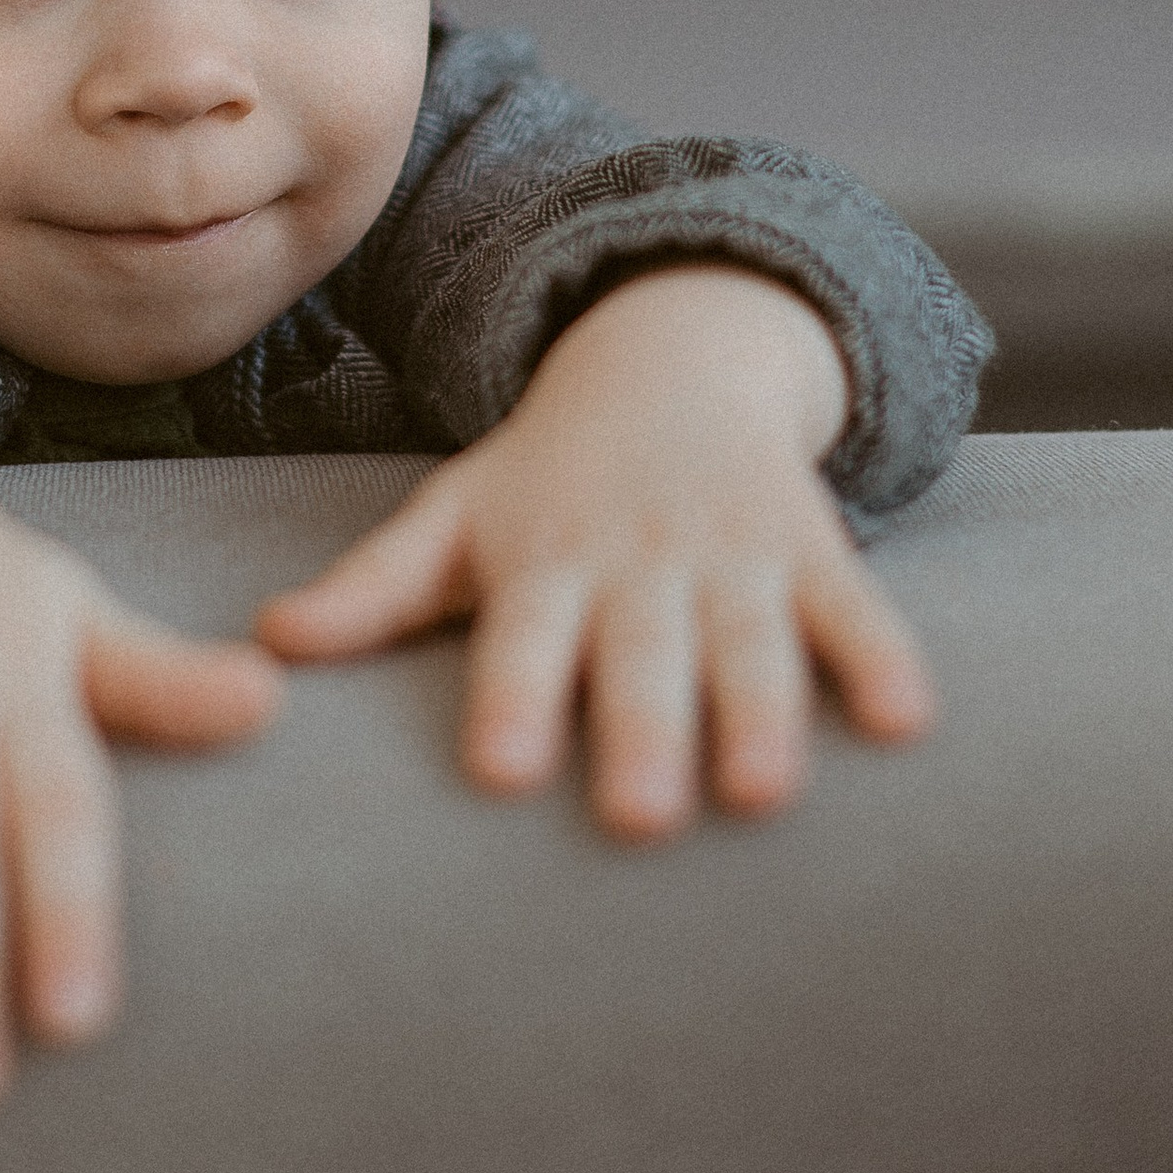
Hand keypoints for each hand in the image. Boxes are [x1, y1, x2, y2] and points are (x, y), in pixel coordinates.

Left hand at [255, 267, 933, 834]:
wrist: (672, 357)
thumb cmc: (547, 477)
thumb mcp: (456, 518)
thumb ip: (373, 588)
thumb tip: (264, 643)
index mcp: (544, 561)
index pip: (521, 636)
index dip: (512, 695)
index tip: (498, 768)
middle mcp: (637, 562)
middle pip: (637, 653)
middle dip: (639, 728)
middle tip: (636, 816)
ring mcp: (729, 555)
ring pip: (747, 639)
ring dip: (758, 710)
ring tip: (763, 790)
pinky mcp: (809, 551)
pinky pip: (853, 606)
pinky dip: (882, 657)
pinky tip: (908, 722)